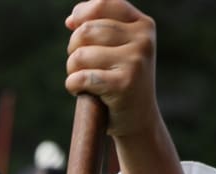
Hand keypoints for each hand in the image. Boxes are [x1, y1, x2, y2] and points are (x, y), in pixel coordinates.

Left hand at [64, 0, 157, 137]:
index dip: (81, 14)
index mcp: (143, 25)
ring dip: (72, 70)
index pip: (102, 4)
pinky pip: (81, 77)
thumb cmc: (121, 81)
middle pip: (86, 31)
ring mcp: (136, 61)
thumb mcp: (119, 48)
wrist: (138, 120)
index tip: (73, 27)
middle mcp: (143, 39)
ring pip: (80, 55)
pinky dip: (73, 86)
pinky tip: (82, 92)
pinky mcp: (124, 84)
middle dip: (74, 49)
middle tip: (81, 66)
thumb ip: (100, 27)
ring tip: (83, 80)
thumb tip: (72, 19)